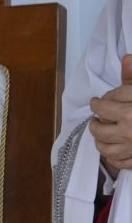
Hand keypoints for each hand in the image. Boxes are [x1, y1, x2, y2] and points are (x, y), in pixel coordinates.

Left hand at [90, 54, 131, 177]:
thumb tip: (126, 58)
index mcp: (128, 114)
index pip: (101, 108)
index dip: (97, 103)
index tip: (97, 101)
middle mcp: (129, 134)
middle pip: (99, 131)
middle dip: (94, 124)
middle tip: (96, 119)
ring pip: (107, 151)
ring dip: (100, 142)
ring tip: (101, 134)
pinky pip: (122, 164)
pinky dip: (113, 159)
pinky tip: (114, 151)